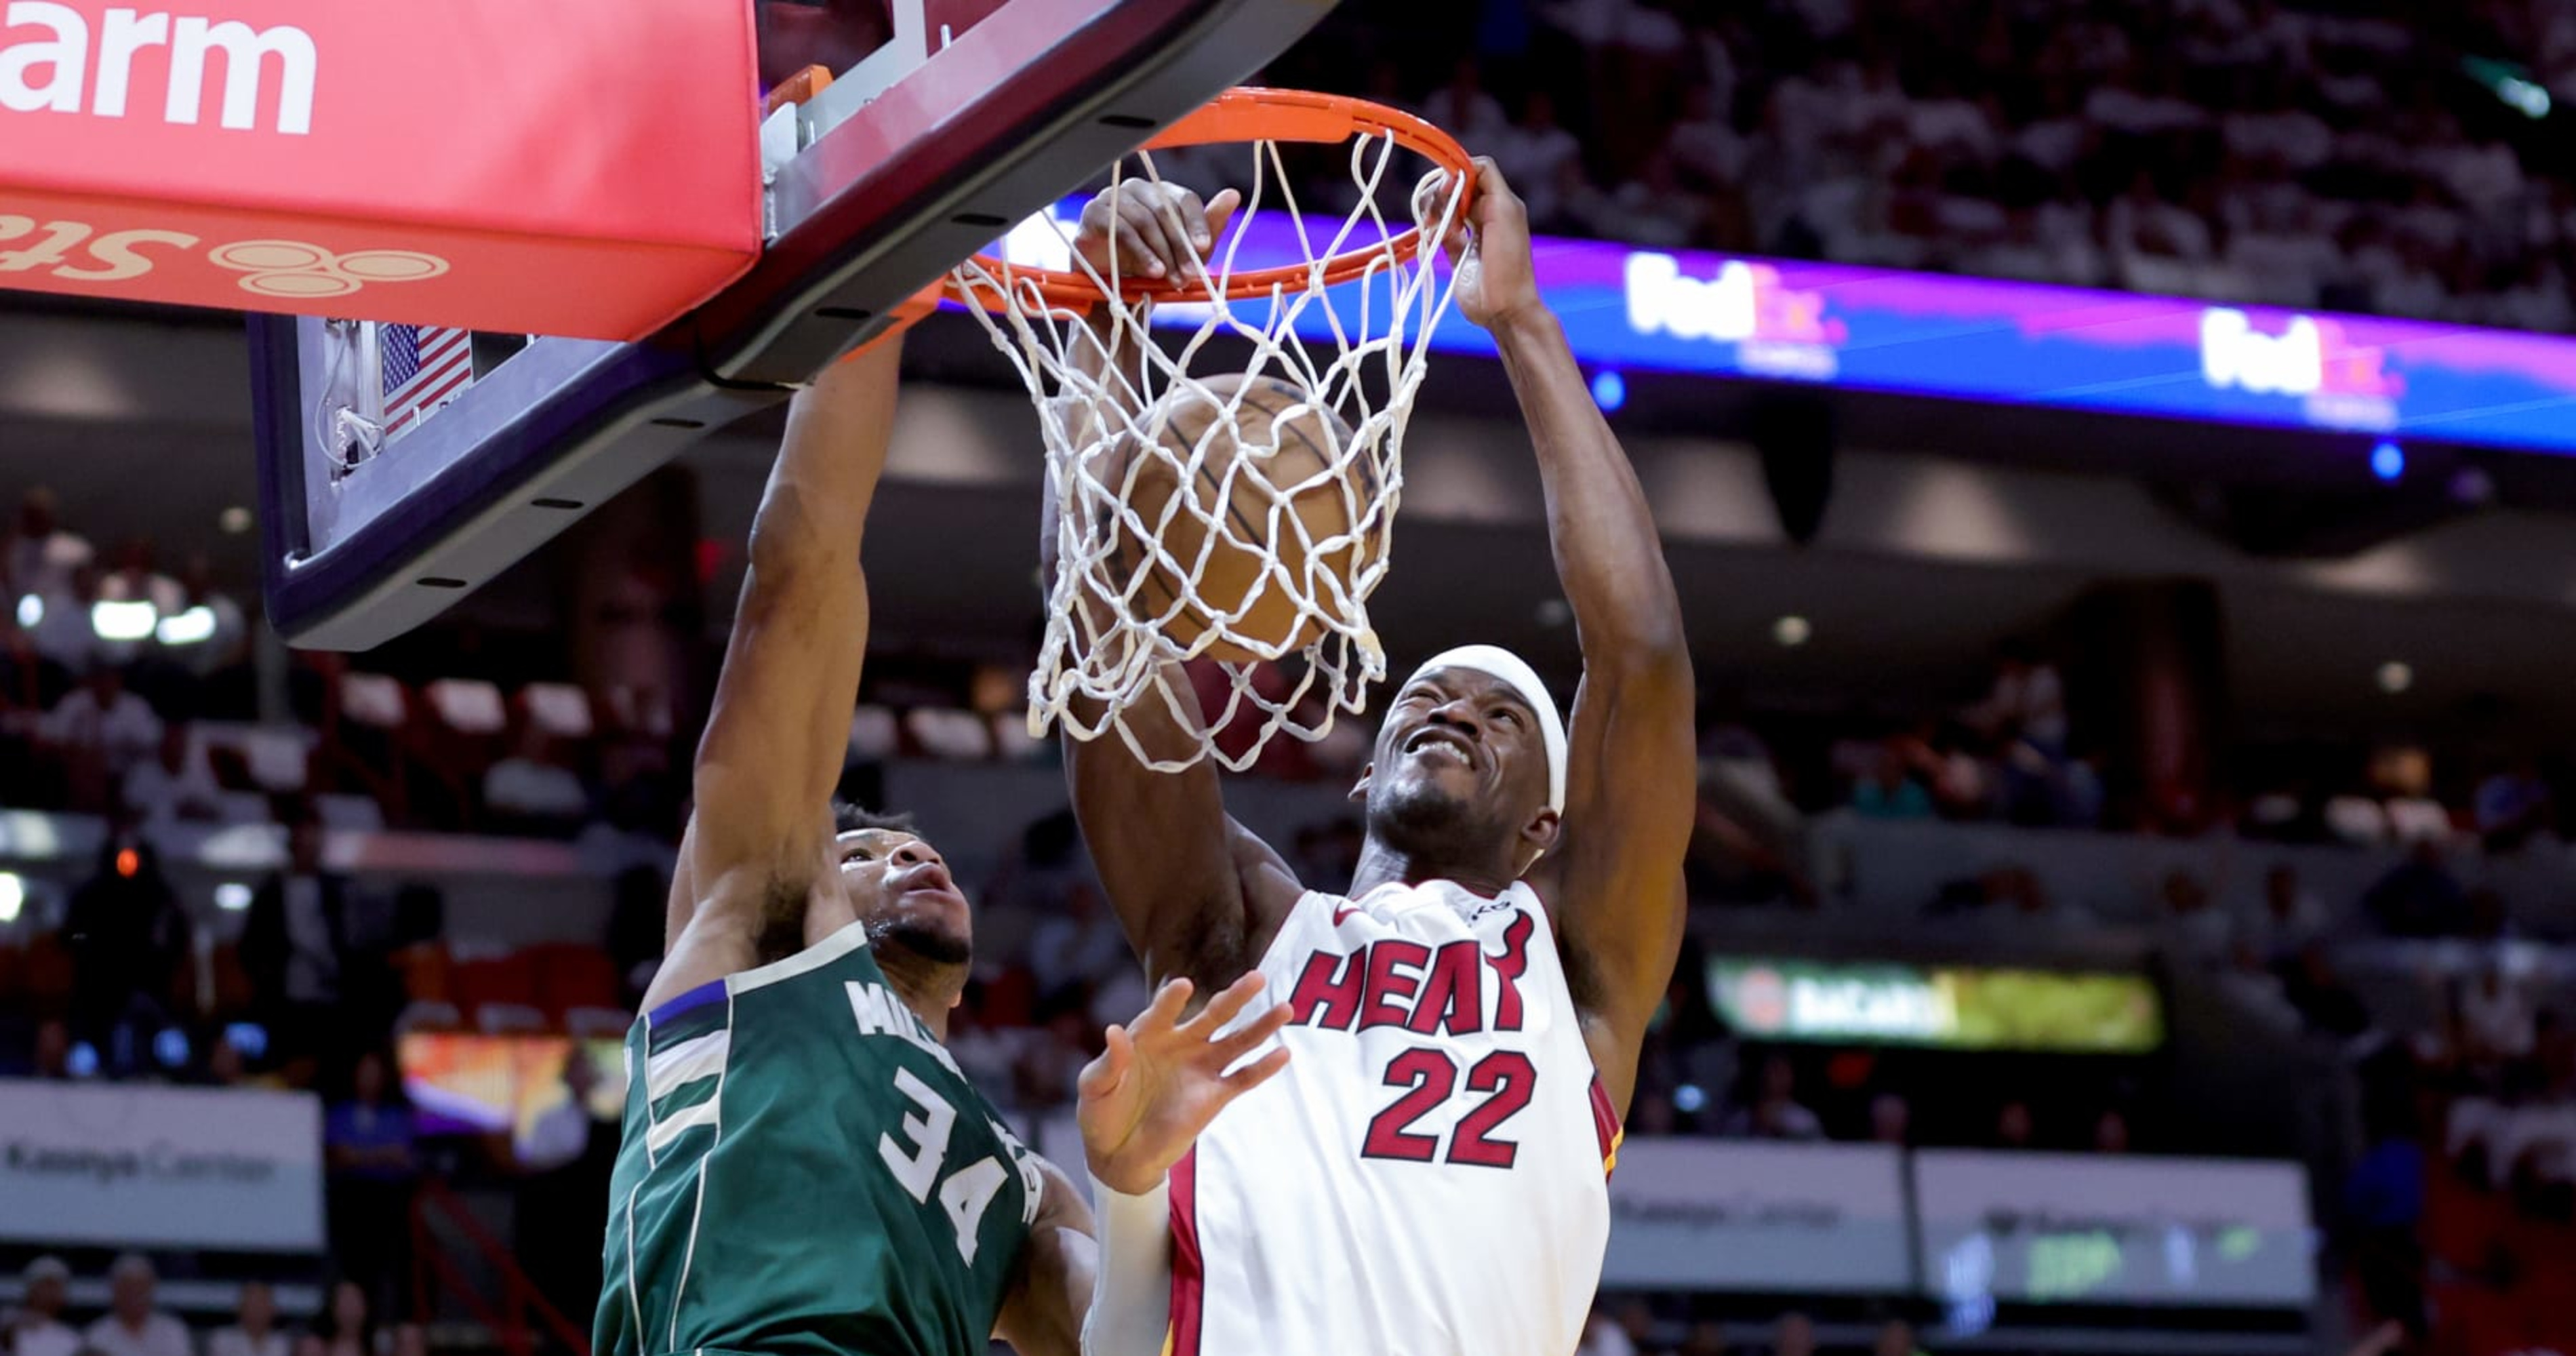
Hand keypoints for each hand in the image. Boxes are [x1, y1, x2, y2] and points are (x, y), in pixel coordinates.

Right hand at [1076, 181, 1242, 283]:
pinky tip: (1150, 270)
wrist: (1114, 290)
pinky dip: (1138, 250)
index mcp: (1162, 193)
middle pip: (1164, 210)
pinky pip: (1119, 227)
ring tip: (1167, 277)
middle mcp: (1137, 189)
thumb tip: (1233, 194)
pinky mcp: (1093, 213)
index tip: (1203, 247)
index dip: (1196, 223)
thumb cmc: (1152, 265)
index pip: (1184, 199)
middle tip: (1187, 274)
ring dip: (1159, 252)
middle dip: (1178, 246)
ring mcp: (1113, 197)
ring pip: (1143, 219)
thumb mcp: (1187, 253)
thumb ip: (1208, 226)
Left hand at [1077, 973, 1290, 1195]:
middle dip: (1236, 997)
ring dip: (1261, 1027)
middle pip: (1214, 1016)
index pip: (1164, 1011)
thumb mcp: (1095, 1087)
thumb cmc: (1101, 1112)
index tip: (1183, 987)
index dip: (1172, 1000)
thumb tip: (1115, 1032)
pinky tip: (1283, 1054)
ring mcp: (1200, 1069)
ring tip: (1286, 1009)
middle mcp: (1181, 1045)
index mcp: (1149, 1034)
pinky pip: (1242, 1079)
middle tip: (1257, 977)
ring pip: (1237, 1042)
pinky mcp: (1213, 1097)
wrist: (1116, 1154)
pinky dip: (1263, 1068)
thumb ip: (1109, 1062)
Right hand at [1426, 158, 1543, 330]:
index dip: (1459, 172)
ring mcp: (1468, 232)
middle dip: (1443, 193)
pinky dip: (1432, 229)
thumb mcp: (1505, 211)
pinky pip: (1437, 230)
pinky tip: (1435, 236)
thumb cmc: (1509, 260)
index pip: (1475, 170)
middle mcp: (1485, 213)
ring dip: (1436, 211)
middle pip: (1456, 187)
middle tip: (1441, 211)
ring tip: (1438, 227)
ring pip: (1444, 207)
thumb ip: (1488, 183)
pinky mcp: (1455, 251)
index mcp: (1500, 201)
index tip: (1449, 187)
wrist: (1504, 307)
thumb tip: (1459, 171)